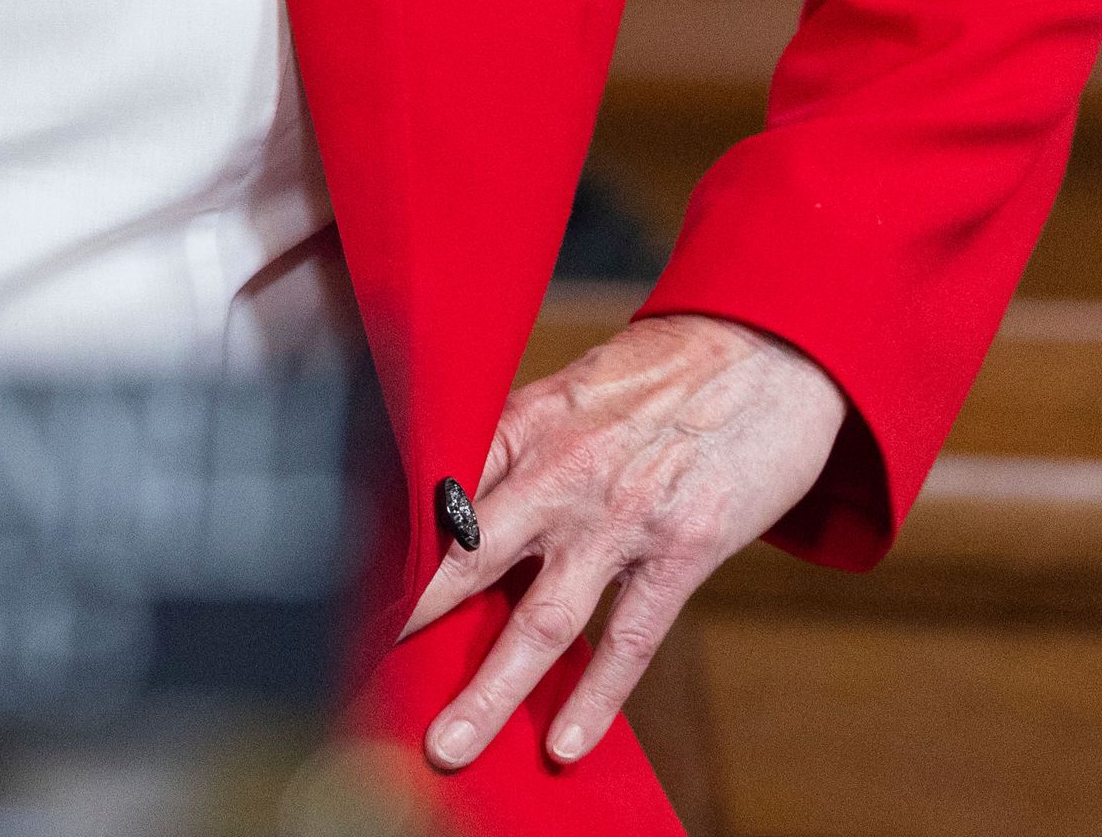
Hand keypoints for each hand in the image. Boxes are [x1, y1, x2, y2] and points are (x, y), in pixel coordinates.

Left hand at [403, 311, 845, 773]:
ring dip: (491, 690)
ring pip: (540, 620)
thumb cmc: (657, 377)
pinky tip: (564, 743)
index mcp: (521, 426)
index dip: (384, 548)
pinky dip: (596, 697)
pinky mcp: (682, 551)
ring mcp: (620, 518)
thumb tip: (444, 501)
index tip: (336, 591)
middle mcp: (560, 474)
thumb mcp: (566, 393)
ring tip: (450, 746)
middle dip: (410, 623)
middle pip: (467, 561)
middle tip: (361, 674)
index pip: (432, 493)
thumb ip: (508, 447)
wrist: (765, 355)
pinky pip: (629, 638)